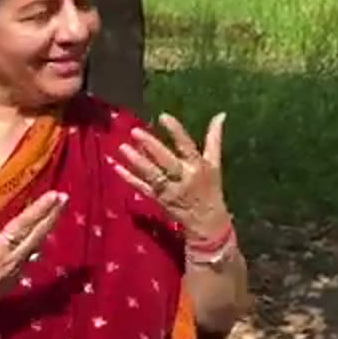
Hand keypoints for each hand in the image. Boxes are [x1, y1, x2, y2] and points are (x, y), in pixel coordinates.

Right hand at [0, 190, 65, 338]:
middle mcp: (12, 259)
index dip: (41, 208)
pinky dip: (35, 246)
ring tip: (55, 214)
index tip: (55, 195)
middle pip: (38, 234)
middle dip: (52, 215)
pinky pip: (29, 259)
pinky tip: (38, 241)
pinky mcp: (14, 282)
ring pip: (36, 247)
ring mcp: (15, 272)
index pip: (24, 224)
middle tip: (65, 198)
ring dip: (46, 229)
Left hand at [114, 112, 230, 242]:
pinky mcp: (159, 200)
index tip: (163, 116)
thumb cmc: (211, 189)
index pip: (187, 146)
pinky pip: (143, 188)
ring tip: (123, 147)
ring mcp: (170, 191)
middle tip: (135, 131)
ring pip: (153, 175)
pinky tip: (117, 167)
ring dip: (137, 161)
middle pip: (167, 160)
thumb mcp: (215, 164)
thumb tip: (220, 114)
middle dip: (151, 146)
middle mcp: (185, 178)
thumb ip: (214, 139)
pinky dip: (130, 178)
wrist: (208, 223)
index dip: (176, 131)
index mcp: (198, 167)